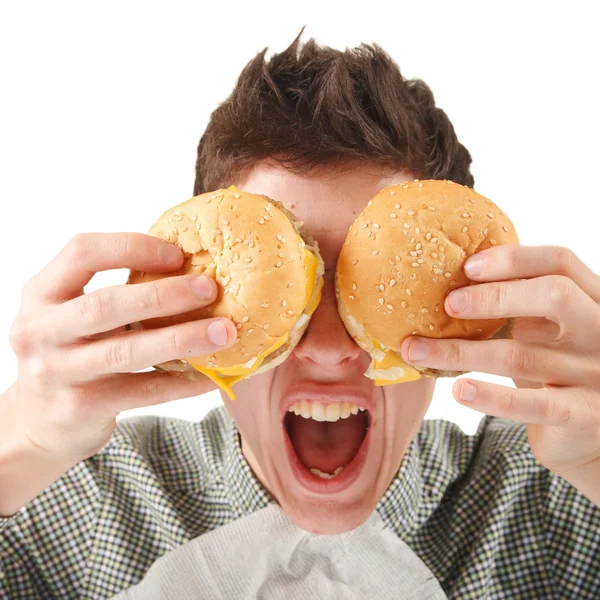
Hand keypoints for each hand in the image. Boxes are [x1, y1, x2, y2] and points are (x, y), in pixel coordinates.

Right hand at [6, 232, 235, 459]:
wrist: (36, 423)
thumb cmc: (70, 354)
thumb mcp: (72, 315)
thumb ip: (113, 294)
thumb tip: (190, 271)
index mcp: (42, 294)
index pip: (82, 253)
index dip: (131, 247)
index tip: (178, 254)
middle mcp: (40, 330)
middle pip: (105, 305)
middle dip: (164, 295)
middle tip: (210, 289)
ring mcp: (56, 372)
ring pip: (126, 351)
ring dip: (182, 338)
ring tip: (223, 332)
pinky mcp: (79, 408)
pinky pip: (142, 391)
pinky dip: (181, 382)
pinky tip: (211, 375)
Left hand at [400, 245, 599, 480]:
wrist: (589, 434)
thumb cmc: (555, 368)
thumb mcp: (545, 330)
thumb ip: (516, 305)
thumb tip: (443, 284)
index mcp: (592, 299)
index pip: (560, 262)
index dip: (513, 259)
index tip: (467, 267)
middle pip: (554, 295)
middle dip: (493, 296)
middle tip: (448, 304)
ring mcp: (597, 373)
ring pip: (521, 355)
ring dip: (459, 352)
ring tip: (416, 351)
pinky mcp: (585, 415)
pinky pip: (533, 404)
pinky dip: (491, 397)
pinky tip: (459, 390)